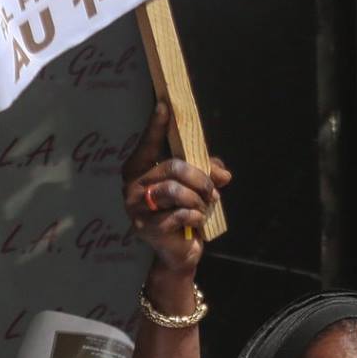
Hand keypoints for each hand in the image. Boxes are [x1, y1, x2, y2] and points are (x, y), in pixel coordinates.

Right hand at [122, 101, 230, 273]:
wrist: (179, 252)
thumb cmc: (184, 213)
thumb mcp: (197, 187)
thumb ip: (209, 172)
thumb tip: (224, 174)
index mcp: (139, 169)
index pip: (149, 143)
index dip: (157, 125)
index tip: (165, 105)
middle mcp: (131, 185)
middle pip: (172, 167)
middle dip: (200, 179)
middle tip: (212, 191)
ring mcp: (135, 207)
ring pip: (174, 190)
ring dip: (197, 199)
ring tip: (202, 207)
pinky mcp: (146, 228)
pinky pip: (180, 213)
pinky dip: (195, 216)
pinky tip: (195, 221)